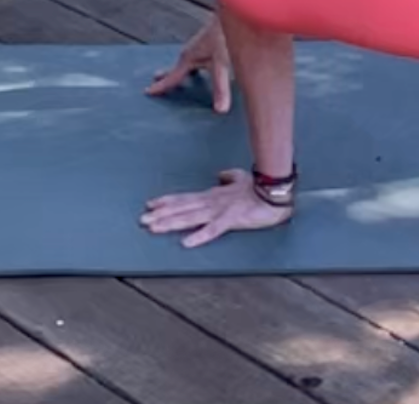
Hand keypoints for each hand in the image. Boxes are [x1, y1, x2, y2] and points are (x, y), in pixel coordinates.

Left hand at [140, 169, 292, 247]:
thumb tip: (220, 175)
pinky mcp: (232, 219)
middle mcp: (212, 201)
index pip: (186, 198)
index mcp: (214, 194)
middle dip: (161, 214)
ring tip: (153, 228)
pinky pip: (214, 229)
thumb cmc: (259, 187)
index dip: (167, 201)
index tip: (150, 204)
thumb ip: (228, 177)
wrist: (276, 192)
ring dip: (171, 223)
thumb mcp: (241, 179)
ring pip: (191, 217)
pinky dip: (199, 235)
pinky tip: (186, 243)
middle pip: (182, 208)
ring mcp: (221, 210)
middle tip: (142, 219)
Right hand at [145, 15, 230, 110]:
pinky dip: (194, 64)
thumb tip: (220, 110)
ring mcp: (199, 46)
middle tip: (155, 79)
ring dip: (181, 69)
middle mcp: (190, 52)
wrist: (233, 11)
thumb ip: (221, 88)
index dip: (160, 86)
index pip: (172, 77)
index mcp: (188, 58)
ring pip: (186, 62)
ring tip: (180, 74)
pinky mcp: (209, 42)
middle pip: (175, 68)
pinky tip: (204, 63)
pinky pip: (197, 57)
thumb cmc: (225, 35)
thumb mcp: (222, 64)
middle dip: (166, 75)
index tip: (147, 91)